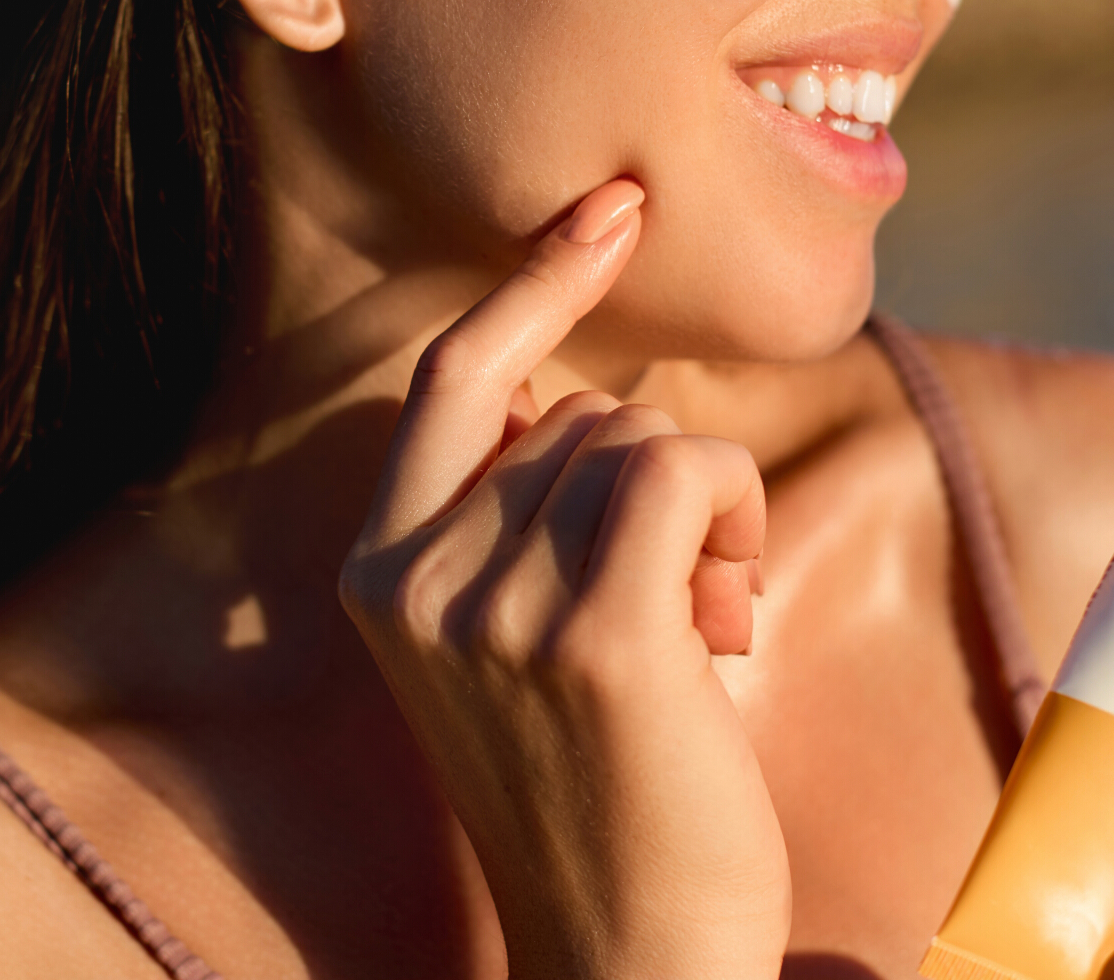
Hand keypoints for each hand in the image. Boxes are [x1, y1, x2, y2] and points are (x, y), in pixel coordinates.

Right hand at [339, 180, 787, 979]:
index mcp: (379, 571)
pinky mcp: (594, 635)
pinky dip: (734, 515)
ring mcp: (495, 606)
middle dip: (654, 476)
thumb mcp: (512, 637)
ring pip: (641, 438)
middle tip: (685, 595)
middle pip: (576, 413)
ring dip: (708, 509)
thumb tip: (594, 402)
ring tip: (702, 623)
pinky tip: (728, 615)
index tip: (614, 208)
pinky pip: (688, 471)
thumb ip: (518, 519)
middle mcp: (417, 579)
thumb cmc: (596, 784)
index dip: (535, 283)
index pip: (453, 378)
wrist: (626, 952)